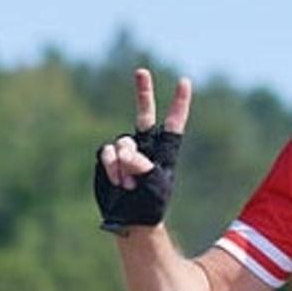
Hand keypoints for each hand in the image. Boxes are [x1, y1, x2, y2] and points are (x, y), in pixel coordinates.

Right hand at [93, 68, 192, 232]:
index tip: (184, 82)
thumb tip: (125, 152)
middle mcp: (145, 147)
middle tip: (142, 71)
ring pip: (122, 142)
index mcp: (164, 152)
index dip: (178, 104)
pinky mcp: (109, 158)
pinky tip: (118, 182)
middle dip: (143, 92)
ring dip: (125, 164)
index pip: (173, 124)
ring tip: (130, 185)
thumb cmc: (150, 206)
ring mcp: (125, 152)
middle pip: (144, 115)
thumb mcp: (155, 185)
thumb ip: (143, 164)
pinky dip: (112, 167)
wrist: (130, 219)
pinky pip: (107, 152)